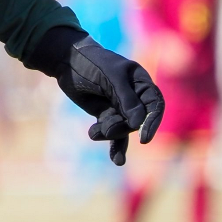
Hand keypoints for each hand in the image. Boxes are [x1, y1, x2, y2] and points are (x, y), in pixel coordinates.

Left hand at [55, 37, 164, 165]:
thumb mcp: (110, 76)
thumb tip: (138, 124)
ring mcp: (120, 107)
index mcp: (141, 82)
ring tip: (94, 132)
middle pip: (137, 121)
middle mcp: (134, 96)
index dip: (152, 122)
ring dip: (110, 133)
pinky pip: (114, 134)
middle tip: (105, 129)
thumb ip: (125, 98)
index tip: (144, 138)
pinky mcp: (106, 115)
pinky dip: (115, 146)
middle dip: (121, 127)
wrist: (67, 61)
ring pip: (123, 129)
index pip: (155, 105)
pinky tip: (117, 160)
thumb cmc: (92, 62)